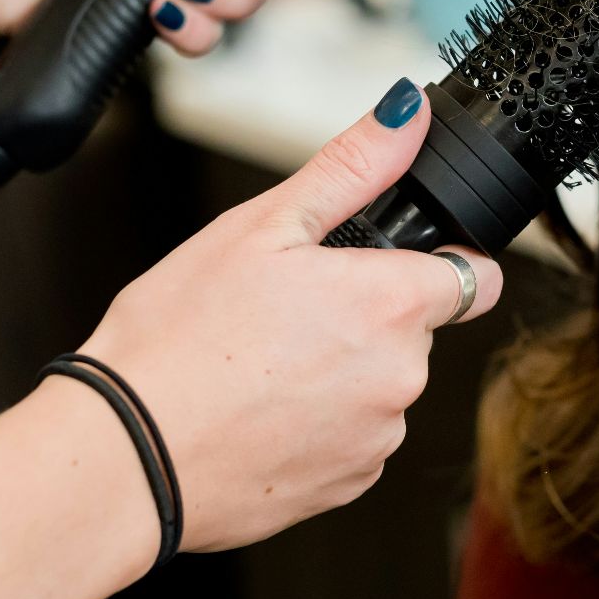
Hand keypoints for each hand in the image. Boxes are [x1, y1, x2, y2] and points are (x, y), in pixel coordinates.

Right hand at [63, 80, 503, 552]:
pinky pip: (353, 439)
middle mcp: (402, 376)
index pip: (474, 278)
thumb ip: (352, 167)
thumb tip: (405, 113)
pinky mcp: (347, 485)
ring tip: (260, 364)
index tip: (394, 264)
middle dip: (367, 315)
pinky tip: (258, 411)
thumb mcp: (261, 226)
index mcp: (390, 304)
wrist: (124, 458)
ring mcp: (376, 437)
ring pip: (381, 386)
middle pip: (416, 330)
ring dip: (342, 372)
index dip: (438, 262)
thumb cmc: (177, 340)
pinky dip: (319, 425)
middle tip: (286, 311)